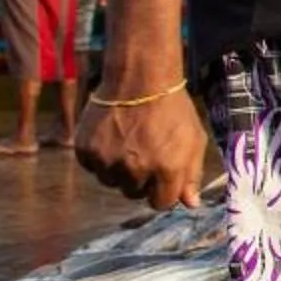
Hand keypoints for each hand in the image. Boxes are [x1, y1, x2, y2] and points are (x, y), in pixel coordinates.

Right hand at [77, 89, 211, 210]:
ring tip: (127, 142)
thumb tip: (190, 204)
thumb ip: (192, 174)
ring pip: (110, 181)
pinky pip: (92, 167)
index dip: (162, 191)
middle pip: (133, 193)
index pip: (160, 203)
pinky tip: (110, 137)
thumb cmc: (172, 108)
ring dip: (118, 169)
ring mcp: (108, 161)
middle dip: (140, 179)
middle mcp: (136, 169)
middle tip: (143, 153)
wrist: (140, 77)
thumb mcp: (193, 139)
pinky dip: (99, 157)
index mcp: (167, 170)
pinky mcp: (86, 150)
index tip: (161, 178)